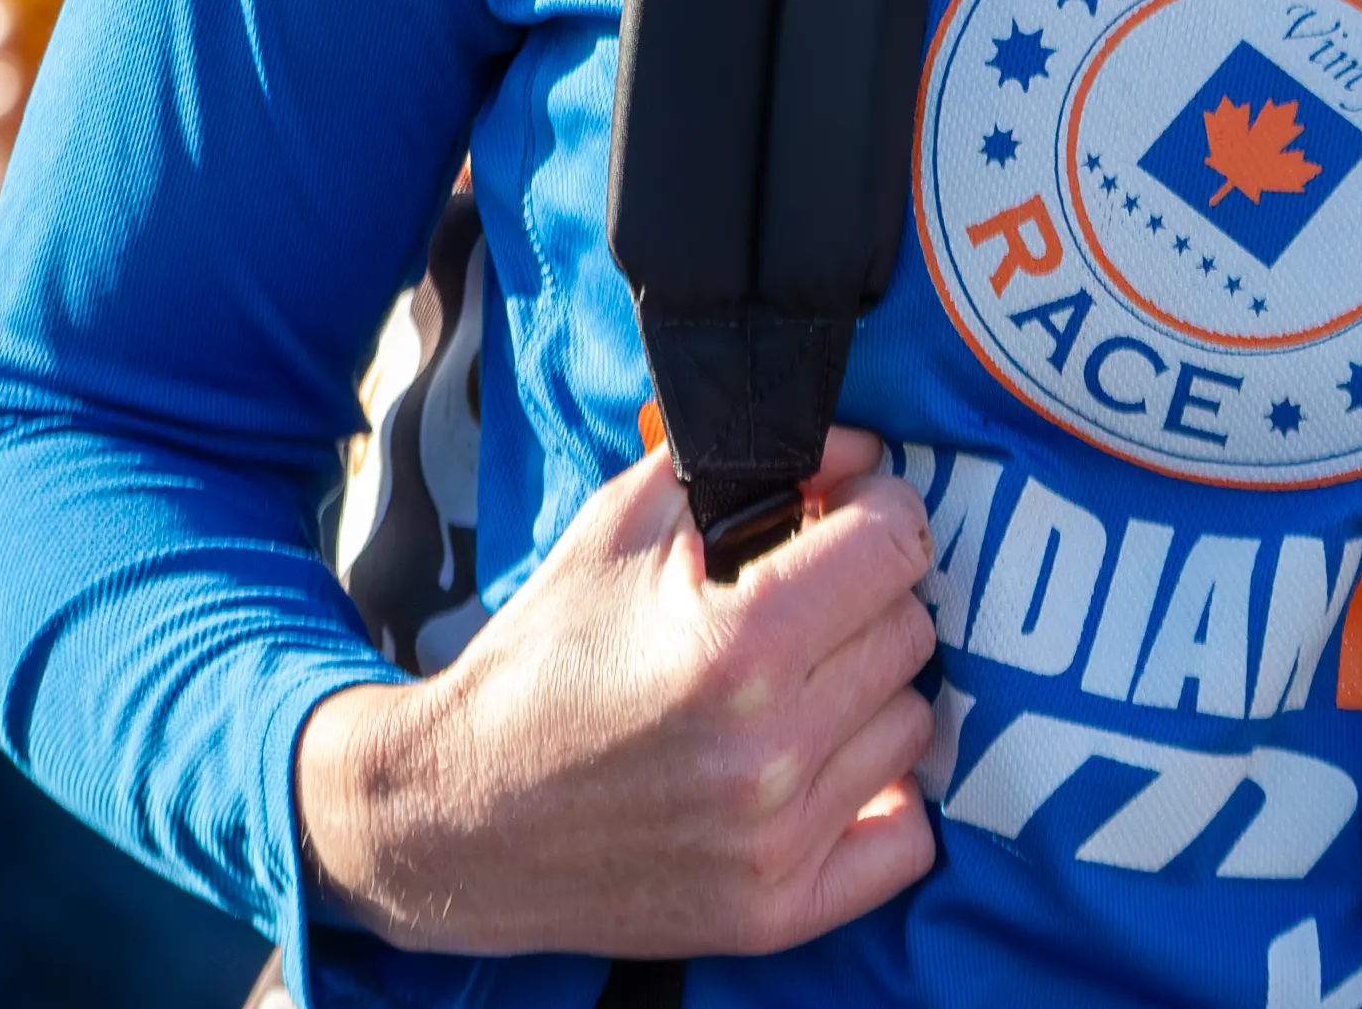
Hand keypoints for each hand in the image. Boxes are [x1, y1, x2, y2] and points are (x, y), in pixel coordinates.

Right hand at [293, 427, 940, 957]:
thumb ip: (748, 466)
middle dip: (860, 599)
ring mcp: (776, 841)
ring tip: (788, 691)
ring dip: (865, 695)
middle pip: (909, 629)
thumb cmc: (539, 663)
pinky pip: (906, 840)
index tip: (842, 517)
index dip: (875, 510)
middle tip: (795, 609)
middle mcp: (771, 750)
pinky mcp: (774, 913)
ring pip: (912, 723)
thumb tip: (860, 448)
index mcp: (740, 644)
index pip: (899, 543)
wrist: (449, 818)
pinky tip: (820, 768)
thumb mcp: (622, 528)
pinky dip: (878, 799)